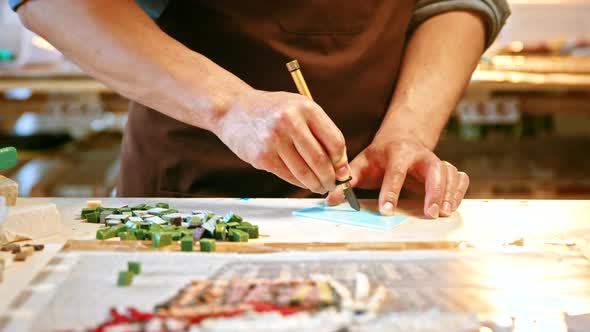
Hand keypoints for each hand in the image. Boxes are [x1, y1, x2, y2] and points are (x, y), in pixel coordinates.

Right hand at [215, 89, 349, 193]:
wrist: (234, 110)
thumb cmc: (272, 110)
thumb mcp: (299, 108)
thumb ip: (321, 132)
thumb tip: (341, 166)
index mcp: (306, 108)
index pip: (335, 142)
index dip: (341, 162)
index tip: (341, 170)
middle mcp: (290, 121)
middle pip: (321, 160)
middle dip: (330, 178)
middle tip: (332, 184)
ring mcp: (274, 140)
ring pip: (305, 172)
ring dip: (315, 184)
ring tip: (319, 186)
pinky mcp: (262, 156)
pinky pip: (288, 176)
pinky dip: (299, 183)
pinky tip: (302, 182)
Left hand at [325, 136, 468, 217]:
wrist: (400, 142)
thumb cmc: (379, 158)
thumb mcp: (361, 165)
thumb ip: (347, 182)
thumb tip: (330, 200)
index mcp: (397, 152)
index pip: (395, 171)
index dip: (391, 191)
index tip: (386, 211)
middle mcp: (421, 155)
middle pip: (434, 170)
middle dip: (433, 192)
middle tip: (430, 214)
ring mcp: (437, 161)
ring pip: (450, 174)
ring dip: (449, 194)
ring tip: (443, 213)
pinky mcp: (447, 169)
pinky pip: (461, 178)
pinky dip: (459, 191)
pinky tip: (452, 206)